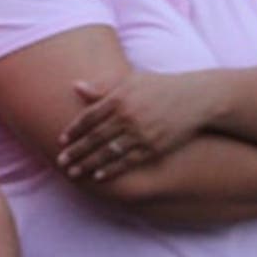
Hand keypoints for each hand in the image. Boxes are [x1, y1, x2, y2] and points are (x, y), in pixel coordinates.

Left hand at [58, 71, 221, 181]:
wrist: (196, 98)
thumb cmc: (160, 87)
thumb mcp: (131, 80)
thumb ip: (103, 87)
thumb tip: (75, 86)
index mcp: (120, 97)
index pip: (90, 116)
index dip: (74, 130)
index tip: (61, 140)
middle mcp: (128, 115)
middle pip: (95, 137)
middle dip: (76, 151)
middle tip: (60, 162)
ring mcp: (141, 133)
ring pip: (108, 152)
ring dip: (88, 164)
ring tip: (74, 172)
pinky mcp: (154, 147)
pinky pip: (127, 162)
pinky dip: (111, 170)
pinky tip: (98, 176)